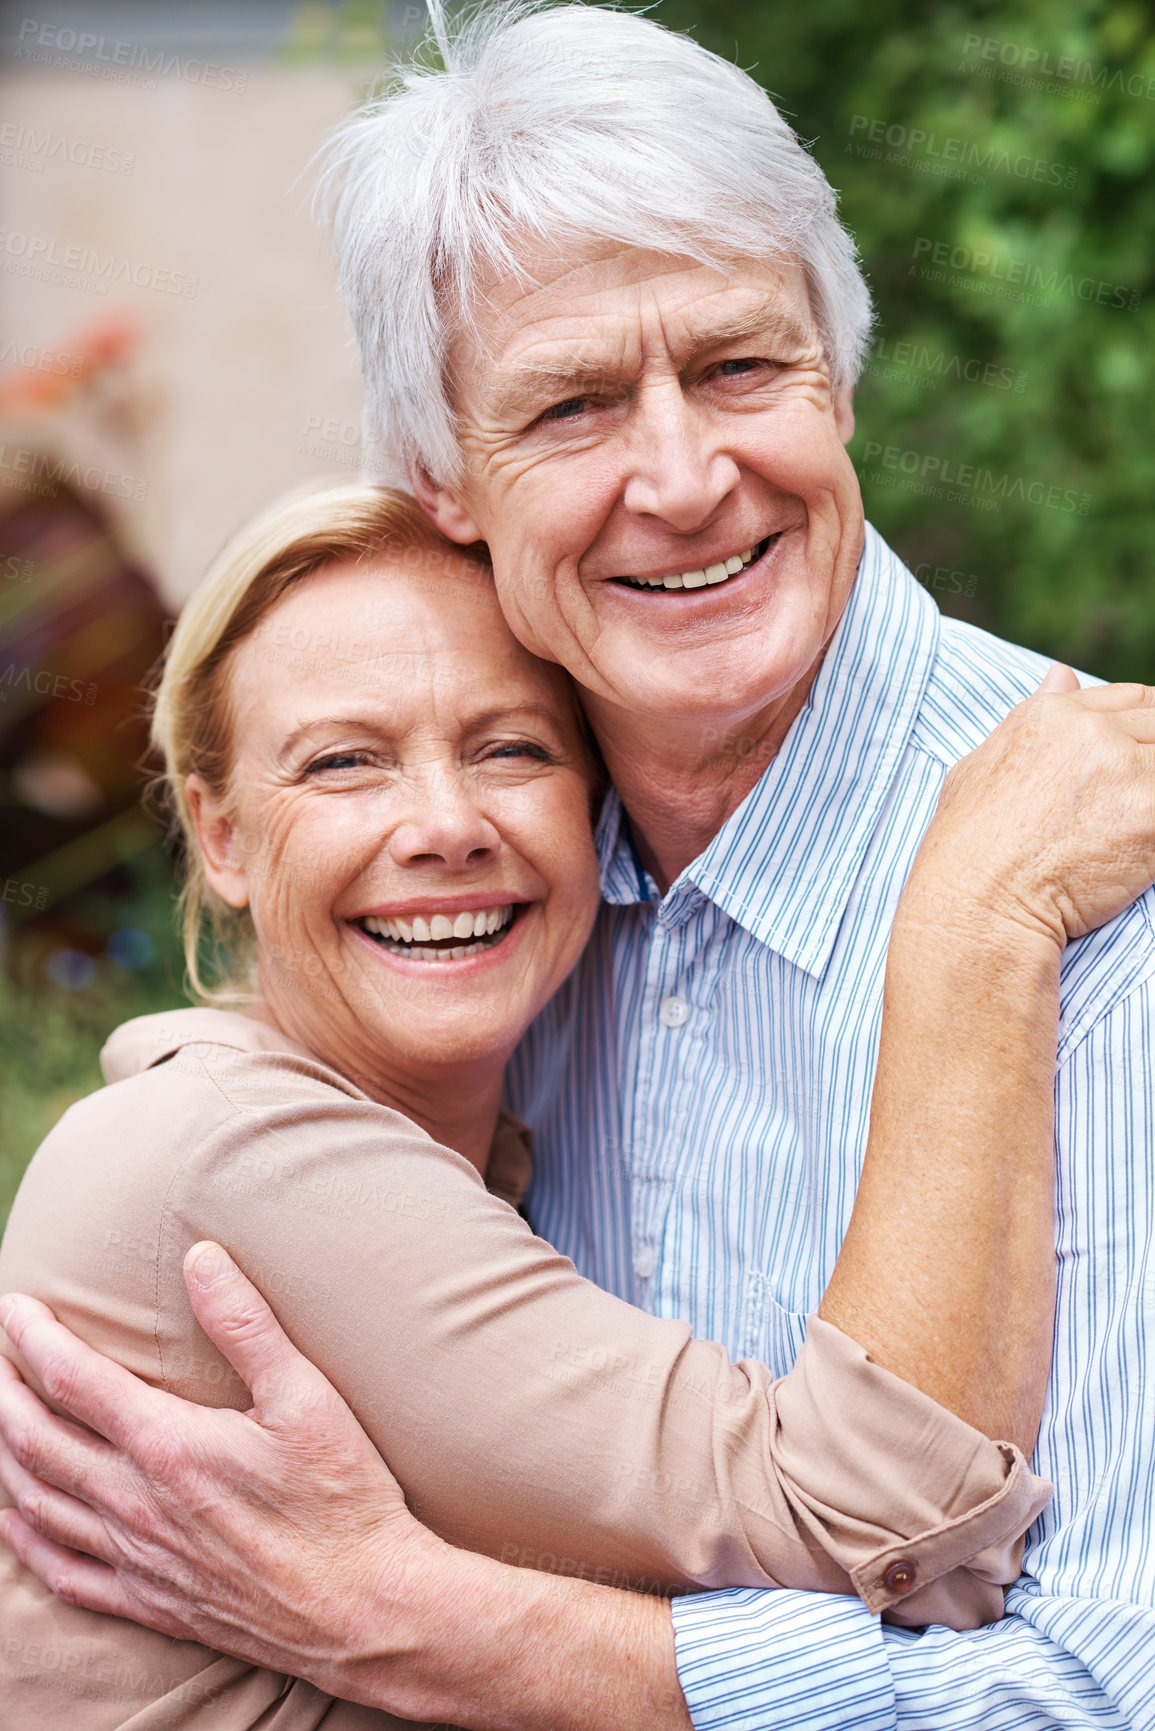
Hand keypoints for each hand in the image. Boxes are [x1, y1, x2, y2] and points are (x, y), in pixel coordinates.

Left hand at [0, 1245, 690, 1730]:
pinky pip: (62, 1573)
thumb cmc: (343, 1498)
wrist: (363, 1609)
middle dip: (5, 1390)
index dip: (35, 1338)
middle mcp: (136, 1504)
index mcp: (168, 1447)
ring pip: (38, 1503)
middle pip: (36, 1440)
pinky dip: (26, 1542)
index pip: (73, 1380)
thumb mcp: (306, 1397)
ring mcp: (138, 1559)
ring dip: (5, 1455)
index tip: (15, 1305)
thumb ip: (247, 1324)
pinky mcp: (151, 1602)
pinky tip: (15, 1521)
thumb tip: (201, 1257)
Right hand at [906, 667, 1154, 948]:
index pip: (1130, 699)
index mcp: (1049, 715)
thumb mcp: (979, 769)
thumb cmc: (967, 851)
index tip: (1139, 760)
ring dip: (1152, 794)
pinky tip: (1143, 849)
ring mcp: (1123, 769)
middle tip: (1132, 802)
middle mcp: (1088, 731)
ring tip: (1134, 823)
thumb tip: (1060, 674)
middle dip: (1152, 759)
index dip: (1143, 729)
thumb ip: (1025, 718)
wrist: (978, 909)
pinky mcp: (1149, 813)